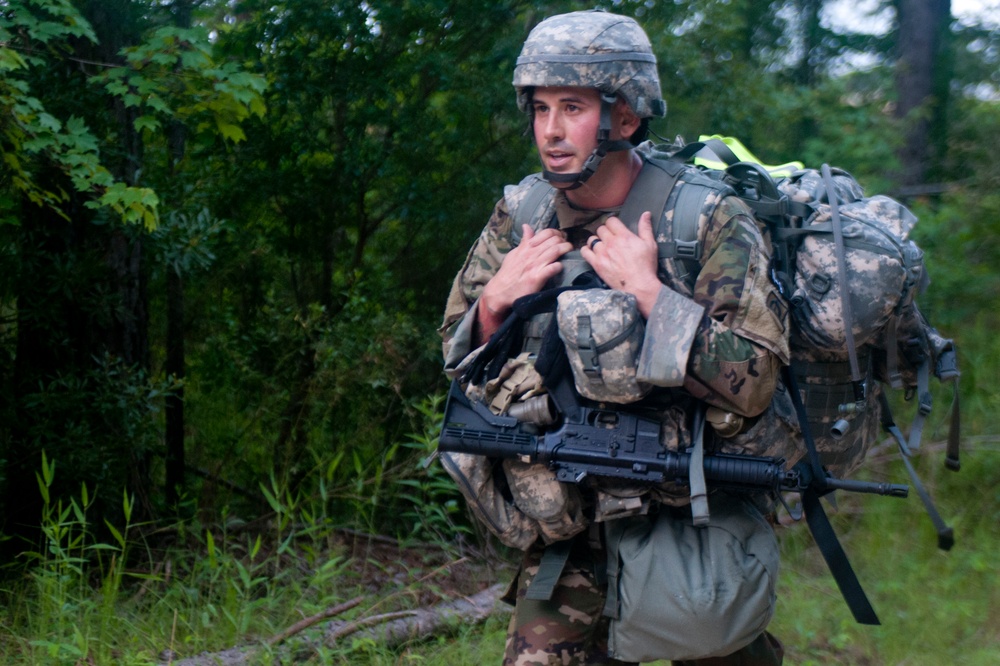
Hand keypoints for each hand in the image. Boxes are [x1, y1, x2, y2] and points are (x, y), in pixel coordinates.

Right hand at [478, 225, 571, 339]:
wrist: (500, 291)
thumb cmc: (508, 273)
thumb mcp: (515, 253)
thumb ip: (524, 241)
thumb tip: (527, 226)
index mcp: (527, 247)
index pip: (546, 233)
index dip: (557, 233)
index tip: (561, 238)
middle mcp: (532, 254)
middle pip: (554, 241)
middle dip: (564, 241)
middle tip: (568, 246)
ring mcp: (535, 266)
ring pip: (555, 251)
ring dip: (565, 250)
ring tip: (569, 252)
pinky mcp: (537, 278)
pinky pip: (552, 269)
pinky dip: (559, 266)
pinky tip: (561, 266)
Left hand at [580, 211, 660, 317]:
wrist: (639, 286)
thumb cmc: (646, 266)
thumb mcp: (650, 245)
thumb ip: (645, 228)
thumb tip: (646, 214)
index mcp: (624, 236)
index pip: (611, 221)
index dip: (612, 223)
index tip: (614, 228)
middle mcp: (611, 242)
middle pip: (600, 229)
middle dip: (605, 232)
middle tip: (609, 238)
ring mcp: (602, 253)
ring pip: (592, 239)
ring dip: (596, 241)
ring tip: (601, 246)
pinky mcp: (597, 264)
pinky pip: (585, 252)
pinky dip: (586, 250)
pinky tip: (592, 252)